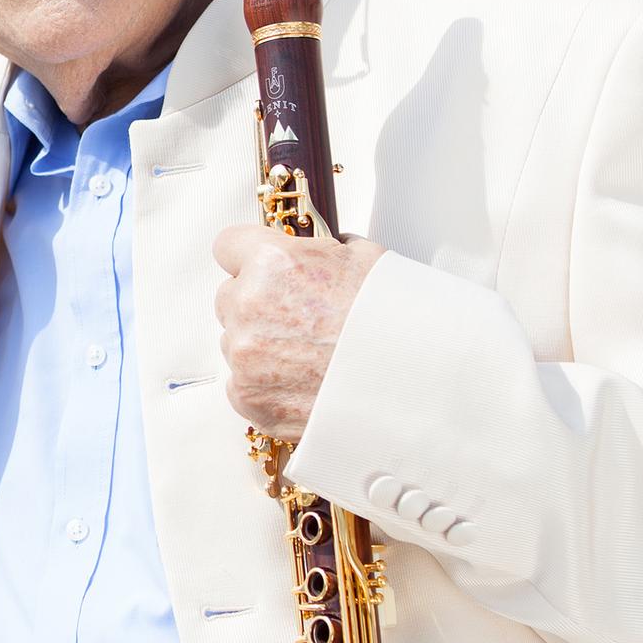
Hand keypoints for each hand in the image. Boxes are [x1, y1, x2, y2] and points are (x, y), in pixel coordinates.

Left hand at [211, 224, 385, 443]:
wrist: (414, 381)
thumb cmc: (394, 318)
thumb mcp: (363, 258)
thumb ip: (320, 252)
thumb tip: (311, 254)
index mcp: (272, 262)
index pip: (227, 245)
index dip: (247, 257)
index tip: (259, 267)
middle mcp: (249, 305)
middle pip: (229, 297)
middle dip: (256, 305)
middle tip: (299, 319)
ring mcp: (245, 355)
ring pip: (235, 342)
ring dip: (260, 346)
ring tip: (310, 356)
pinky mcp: (249, 397)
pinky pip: (241, 383)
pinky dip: (265, 384)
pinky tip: (303, 382)